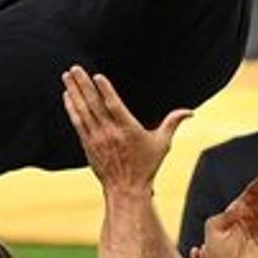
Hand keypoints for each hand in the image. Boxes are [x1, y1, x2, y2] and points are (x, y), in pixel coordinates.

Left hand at [63, 66, 189, 193]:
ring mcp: (96, 139)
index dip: (105, 90)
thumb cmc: (146, 167)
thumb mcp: (162, 144)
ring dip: (74, 92)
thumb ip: (173, 123)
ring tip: (67, 76)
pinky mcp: (88, 144)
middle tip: (74, 68)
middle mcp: (110, 133)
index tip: (97, 76)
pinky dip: (71, 108)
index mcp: (128, 130)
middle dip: (83, 84)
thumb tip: (190, 112)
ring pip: (82, 111)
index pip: (114, 106)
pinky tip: (67, 95)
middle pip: (94, 104)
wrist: (126, 189)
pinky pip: (77, 122)